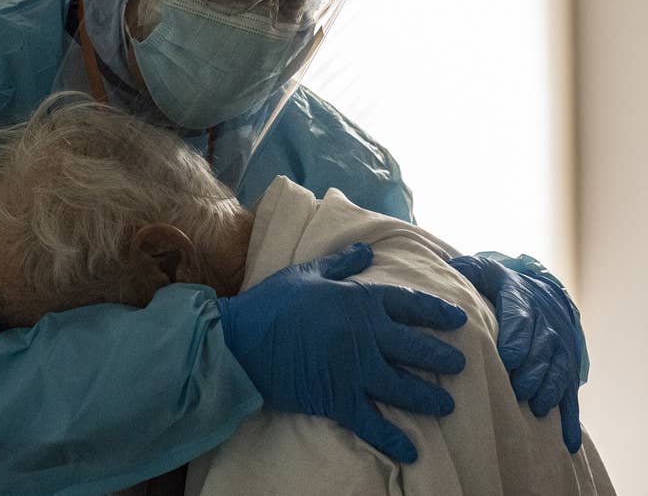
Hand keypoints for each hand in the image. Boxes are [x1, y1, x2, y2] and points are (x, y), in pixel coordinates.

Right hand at [217, 243, 466, 462]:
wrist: (241, 340)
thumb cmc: (272, 301)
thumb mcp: (307, 273)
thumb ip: (341, 264)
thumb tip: (368, 251)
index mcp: (360, 301)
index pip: (410, 305)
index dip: (437, 312)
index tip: (458, 320)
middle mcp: (366, 335)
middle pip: (416, 348)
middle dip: (442, 357)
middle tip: (460, 365)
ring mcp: (355, 370)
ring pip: (404, 387)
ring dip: (428, 397)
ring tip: (446, 405)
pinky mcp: (338, 398)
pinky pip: (373, 422)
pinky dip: (393, 439)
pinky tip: (411, 451)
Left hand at [450, 255, 581, 452]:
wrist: (540, 294)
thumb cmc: (501, 287)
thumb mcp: (486, 272)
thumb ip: (469, 270)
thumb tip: (451, 268)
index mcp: (522, 302)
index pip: (520, 319)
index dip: (517, 338)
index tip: (508, 358)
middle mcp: (546, 326)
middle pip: (541, 349)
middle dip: (531, 370)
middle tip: (518, 388)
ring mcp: (559, 349)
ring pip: (558, 370)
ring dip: (548, 389)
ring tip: (535, 407)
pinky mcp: (566, 369)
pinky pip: (570, 394)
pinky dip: (570, 418)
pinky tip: (566, 441)